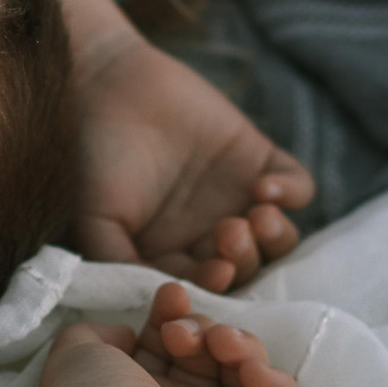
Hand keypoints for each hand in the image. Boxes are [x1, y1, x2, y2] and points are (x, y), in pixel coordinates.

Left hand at [9, 283, 308, 386]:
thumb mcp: (78, 352)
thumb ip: (98, 333)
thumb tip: (127, 334)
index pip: (175, 347)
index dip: (175, 314)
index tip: (169, 295)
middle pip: (214, 355)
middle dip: (202, 326)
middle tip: (180, 330)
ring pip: (251, 373)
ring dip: (238, 342)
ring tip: (216, 342)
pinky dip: (275, 378)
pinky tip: (247, 367)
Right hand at [55, 0, 312, 290]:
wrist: (104, 81)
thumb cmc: (90, 155)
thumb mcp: (96, 221)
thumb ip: (121, 267)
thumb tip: (157, 306)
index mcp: (171, 257)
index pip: (207, 290)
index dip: (217, 291)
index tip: (213, 274)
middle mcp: (208, 234)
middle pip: (249, 269)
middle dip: (245, 261)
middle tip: (229, 238)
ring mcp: (236, 196)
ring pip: (277, 237)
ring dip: (273, 237)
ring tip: (254, 217)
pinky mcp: (258, 158)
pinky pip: (296, 188)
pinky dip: (290, 194)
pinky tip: (263, 187)